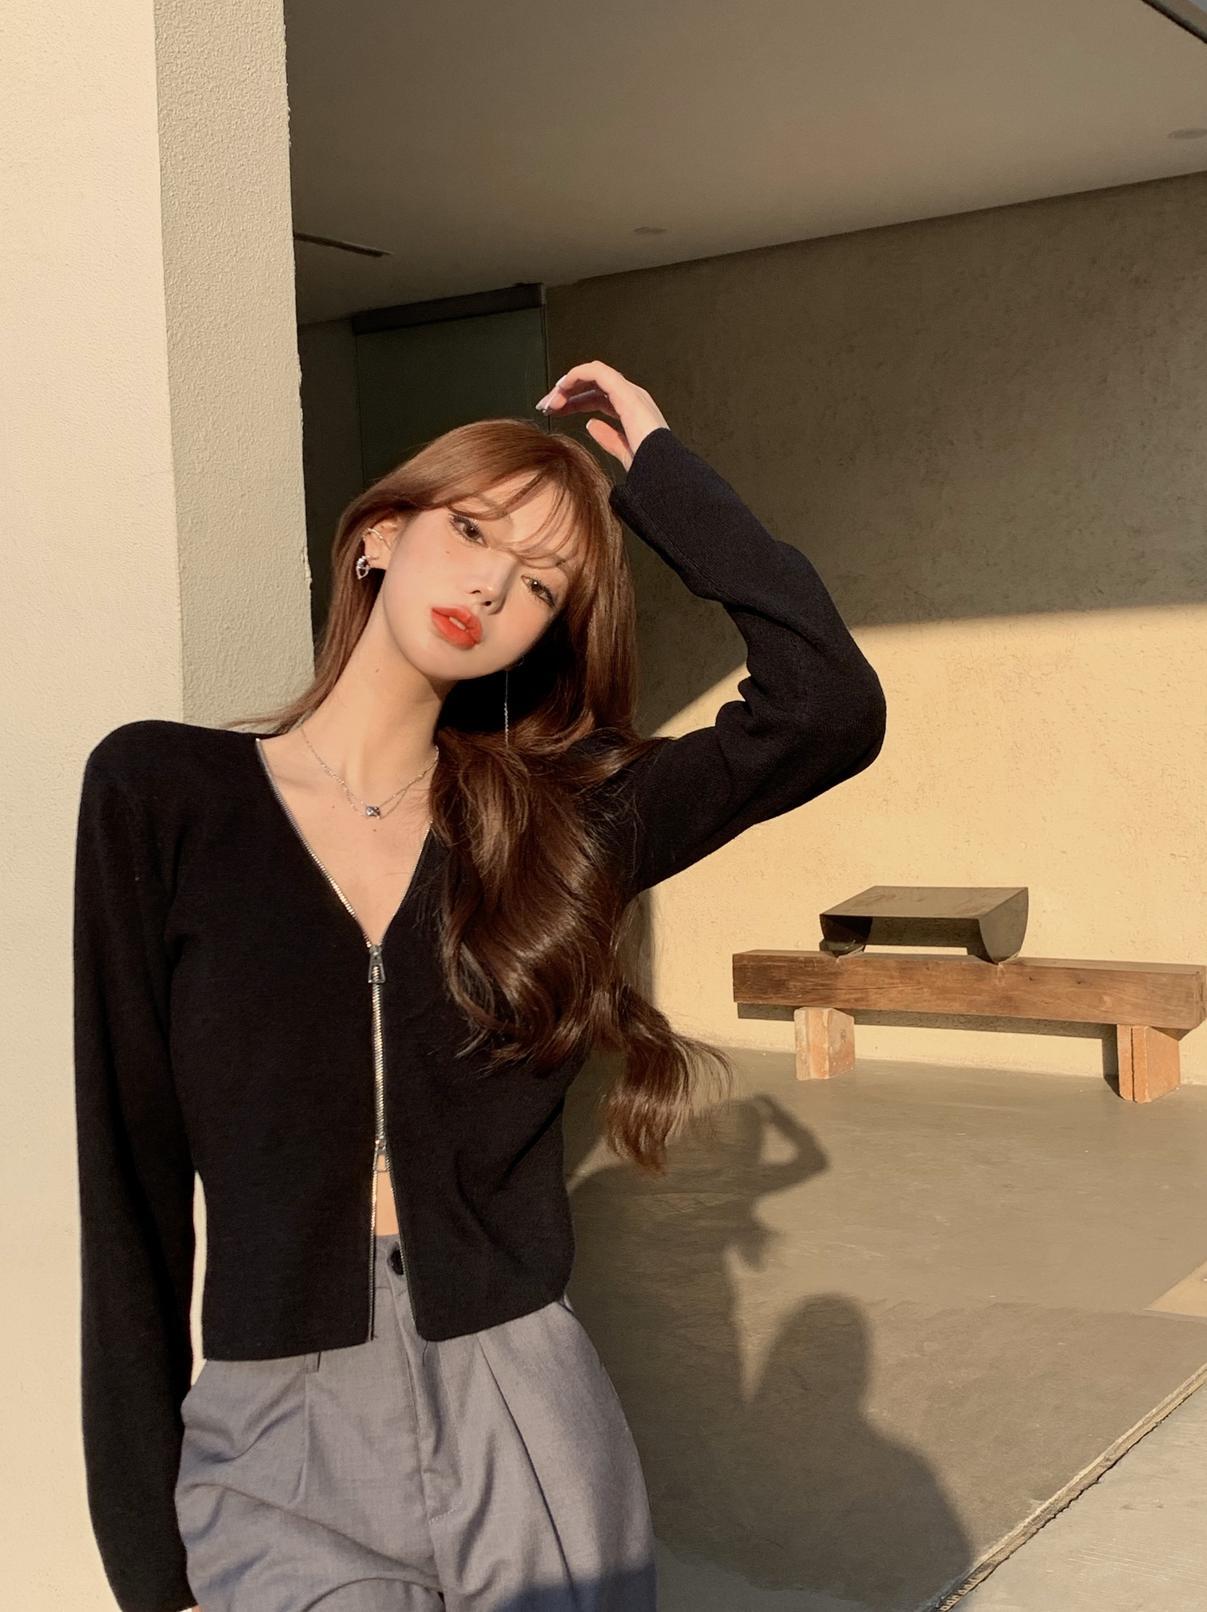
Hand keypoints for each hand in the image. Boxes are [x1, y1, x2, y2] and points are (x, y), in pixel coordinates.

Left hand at [535, 360, 668, 471]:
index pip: (597, 398)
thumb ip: (609, 438)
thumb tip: (591, 425)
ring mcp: (630, 392)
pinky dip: (577, 376)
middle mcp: (632, 397)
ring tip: (551, 400)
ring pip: (592, 375)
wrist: (663, 470)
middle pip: (592, 386)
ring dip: (569, 384)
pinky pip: (597, 372)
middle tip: (546, 405)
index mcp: (631, 411)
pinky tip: (562, 387)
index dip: (573, 403)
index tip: (554, 413)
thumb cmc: (649, 466)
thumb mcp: (624, 452)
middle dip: (567, 393)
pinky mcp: (625, 392)